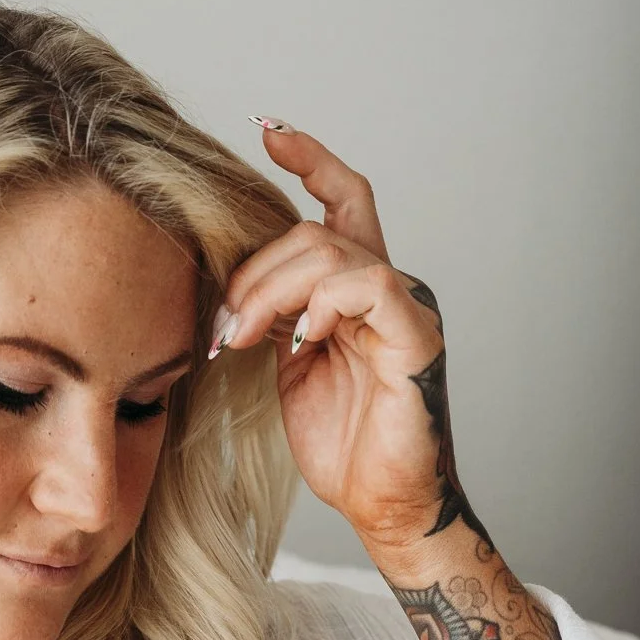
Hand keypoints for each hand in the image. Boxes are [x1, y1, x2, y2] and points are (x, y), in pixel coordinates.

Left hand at [213, 124, 469, 569]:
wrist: (385, 508)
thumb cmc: (344, 447)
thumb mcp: (290, 370)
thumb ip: (274, 318)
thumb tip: (233, 290)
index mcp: (358, 290)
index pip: (341, 201)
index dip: (310, 158)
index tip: (268, 131)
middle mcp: (387, 288)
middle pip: (314, 231)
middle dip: (254, 271)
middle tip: (222, 324)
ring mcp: (406, 308)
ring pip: (331, 253)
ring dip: (271, 291)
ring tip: (241, 339)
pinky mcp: (417, 335)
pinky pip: (368, 284)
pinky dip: (323, 303)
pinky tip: (301, 339)